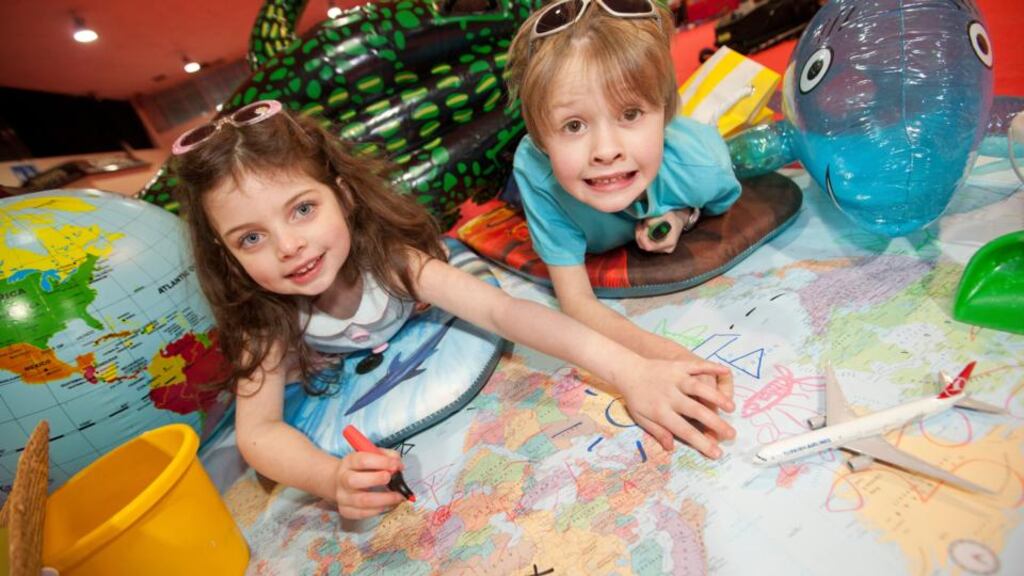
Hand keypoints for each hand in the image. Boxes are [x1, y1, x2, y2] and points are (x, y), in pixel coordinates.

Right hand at [334, 449, 406, 518]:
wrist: (341, 481)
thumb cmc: (362, 468)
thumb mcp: (373, 455)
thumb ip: (388, 456)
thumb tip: (398, 466)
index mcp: (350, 462)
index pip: (363, 461)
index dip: (381, 462)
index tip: (395, 465)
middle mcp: (343, 479)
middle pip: (354, 481)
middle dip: (377, 479)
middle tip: (391, 480)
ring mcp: (343, 496)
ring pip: (362, 501)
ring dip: (384, 499)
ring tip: (398, 497)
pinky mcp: (346, 510)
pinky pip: (363, 513)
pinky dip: (379, 510)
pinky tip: (388, 505)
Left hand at [619, 357, 735, 458]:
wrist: (627, 370)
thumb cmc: (635, 398)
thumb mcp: (641, 418)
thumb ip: (657, 432)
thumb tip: (671, 448)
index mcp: (661, 412)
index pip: (685, 430)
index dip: (701, 443)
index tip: (717, 453)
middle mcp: (670, 395)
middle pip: (696, 411)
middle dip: (715, 424)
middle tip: (732, 435)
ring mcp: (676, 378)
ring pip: (699, 388)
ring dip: (716, 396)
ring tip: (731, 408)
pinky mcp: (679, 365)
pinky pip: (697, 366)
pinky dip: (711, 367)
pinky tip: (726, 371)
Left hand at [635, 209, 694, 253]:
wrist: (679, 221)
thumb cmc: (673, 217)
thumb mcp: (666, 215)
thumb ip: (655, 220)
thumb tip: (646, 224)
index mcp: (669, 243)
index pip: (649, 247)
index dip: (643, 237)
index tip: (644, 226)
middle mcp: (666, 249)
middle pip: (645, 247)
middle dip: (640, 235)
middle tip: (640, 223)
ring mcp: (662, 250)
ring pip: (644, 246)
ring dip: (640, 235)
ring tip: (641, 224)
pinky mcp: (658, 248)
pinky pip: (646, 244)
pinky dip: (642, 237)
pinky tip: (644, 228)